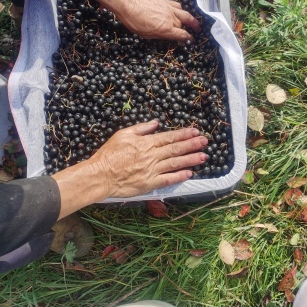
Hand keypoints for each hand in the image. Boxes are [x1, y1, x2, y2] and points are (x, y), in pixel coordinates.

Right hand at [90, 120, 207, 197]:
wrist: (100, 175)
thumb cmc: (109, 154)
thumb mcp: (123, 134)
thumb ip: (141, 128)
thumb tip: (156, 123)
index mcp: (146, 142)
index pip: (169, 137)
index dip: (184, 134)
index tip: (195, 131)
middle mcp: (152, 155)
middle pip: (176, 148)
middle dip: (192, 144)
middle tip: (205, 141)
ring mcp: (152, 170)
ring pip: (175, 163)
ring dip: (190, 159)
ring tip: (203, 156)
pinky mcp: (150, 183)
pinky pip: (168, 179)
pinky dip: (179, 176)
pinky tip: (190, 173)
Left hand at [94, 0, 199, 41]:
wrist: (128, 4)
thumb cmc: (134, 22)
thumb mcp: (147, 35)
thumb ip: (160, 35)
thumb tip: (168, 36)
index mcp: (166, 30)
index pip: (182, 35)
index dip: (189, 39)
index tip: (192, 40)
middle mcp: (170, 19)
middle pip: (182, 26)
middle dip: (188, 30)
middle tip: (194, 33)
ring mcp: (169, 8)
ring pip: (184, 14)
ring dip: (191, 19)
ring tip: (195, 23)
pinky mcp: (165, 1)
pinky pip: (177, 5)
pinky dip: (181, 10)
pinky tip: (180, 11)